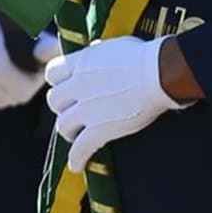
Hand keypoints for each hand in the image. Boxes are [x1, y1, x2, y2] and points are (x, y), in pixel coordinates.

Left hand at [45, 36, 187, 172]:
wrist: (159, 74)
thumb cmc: (143, 56)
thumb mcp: (112, 47)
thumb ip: (97, 53)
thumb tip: (94, 52)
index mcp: (80, 63)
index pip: (52, 73)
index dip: (58, 81)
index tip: (65, 86)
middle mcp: (77, 85)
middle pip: (54, 100)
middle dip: (62, 106)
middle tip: (73, 111)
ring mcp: (86, 109)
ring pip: (62, 124)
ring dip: (68, 130)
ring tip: (76, 135)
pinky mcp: (99, 129)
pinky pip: (80, 148)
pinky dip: (77, 158)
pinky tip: (76, 165)